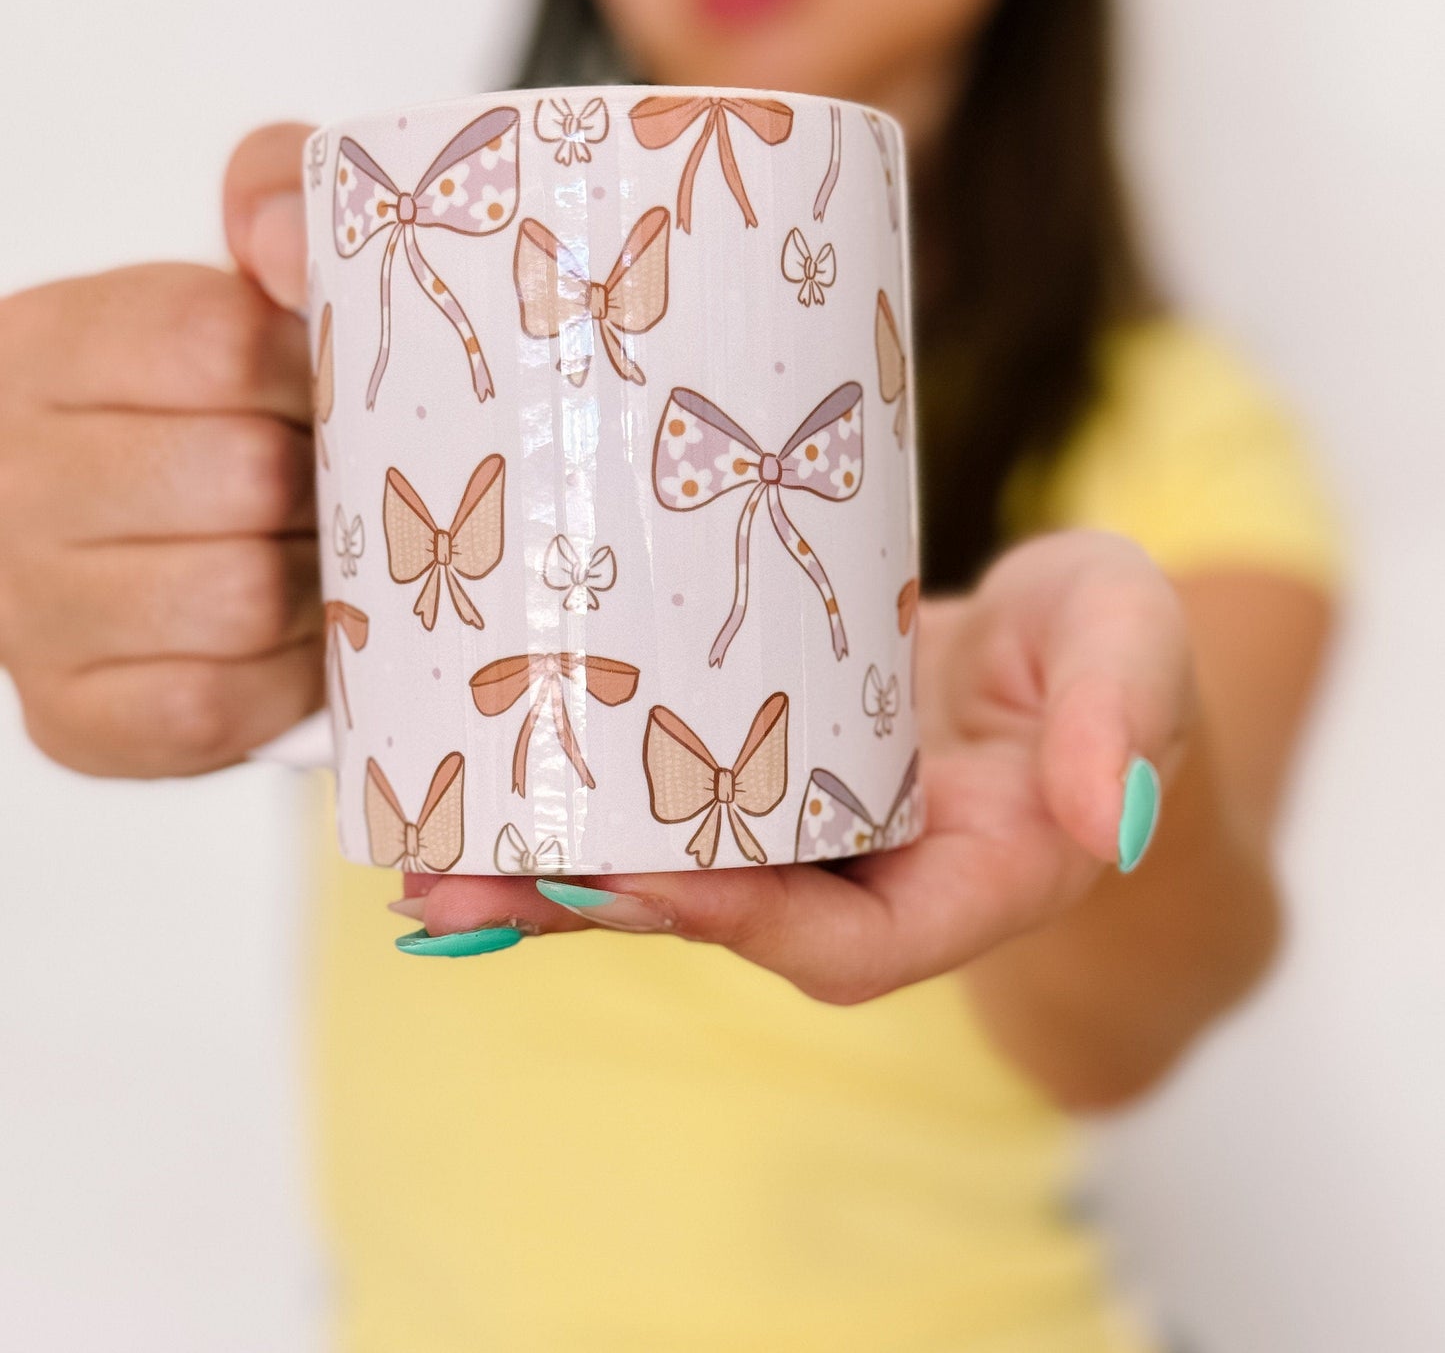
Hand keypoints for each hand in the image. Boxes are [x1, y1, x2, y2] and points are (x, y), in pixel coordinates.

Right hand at [0, 122, 322, 775]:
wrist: (179, 547)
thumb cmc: (228, 415)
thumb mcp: (251, 278)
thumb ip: (278, 195)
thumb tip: (286, 245)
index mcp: (45, 349)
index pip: (211, 341)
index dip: (303, 370)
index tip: (318, 387)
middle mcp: (8, 478)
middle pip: (241, 477)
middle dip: (321, 485)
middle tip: (330, 487)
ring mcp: (27, 611)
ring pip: (238, 596)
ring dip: (314, 583)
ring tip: (316, 561)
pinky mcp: (74, 720)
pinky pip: (212, 707)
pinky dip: (279, 679)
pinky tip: (285, 642)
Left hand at [399, 528, 1198, 997]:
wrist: (1060, 648)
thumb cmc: (1108, 646)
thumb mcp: (1139, 641)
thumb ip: (1129, 717)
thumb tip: (1112, 816)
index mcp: (973, 877)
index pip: (856, 943)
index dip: (753, 923)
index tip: (649, 876)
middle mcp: (873, 876)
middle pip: (726, 921)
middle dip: (596, 907)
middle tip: (462, 880)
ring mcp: (807, 831)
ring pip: (672, 874)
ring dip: (548, 875)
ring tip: (421, 855)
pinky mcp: (760, 773)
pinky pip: (665, 805)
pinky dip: (576, 809)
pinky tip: (477, 784)